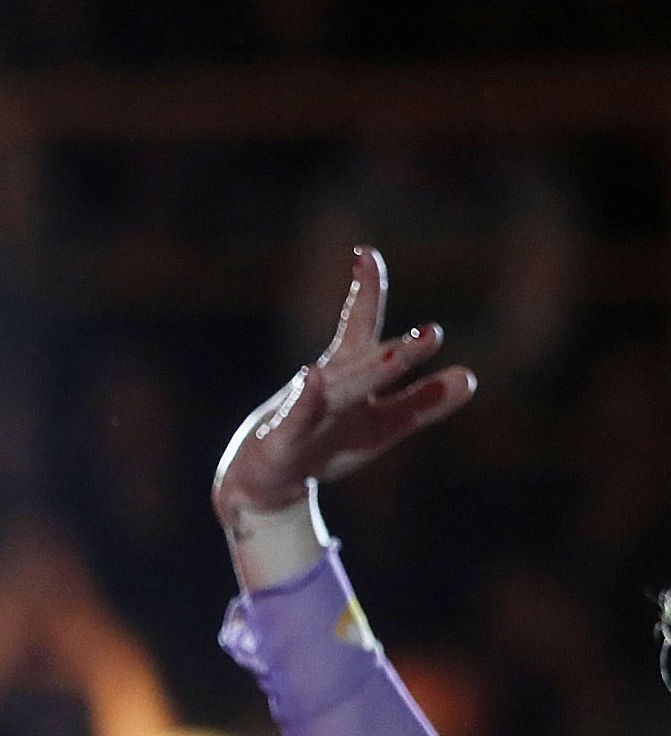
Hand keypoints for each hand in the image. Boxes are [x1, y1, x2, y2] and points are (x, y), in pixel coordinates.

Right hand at [212, 247, 475, 527]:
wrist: (264, 481)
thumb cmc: (325, 444)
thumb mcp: (382, 426)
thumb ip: (422, 401)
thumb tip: (471, 376)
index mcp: (347, 377)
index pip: (358, 328)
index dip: (366, 292)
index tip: (366, 254)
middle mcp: (323, 385)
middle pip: (361, 364)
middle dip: (396, 353)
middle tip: (433, 334)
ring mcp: (300, 411)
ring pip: (337, 391)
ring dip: (365, 373)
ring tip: (396, 356)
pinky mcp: (281, 442)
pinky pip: (295, 420)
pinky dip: (304, 401)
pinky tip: (312, 379)